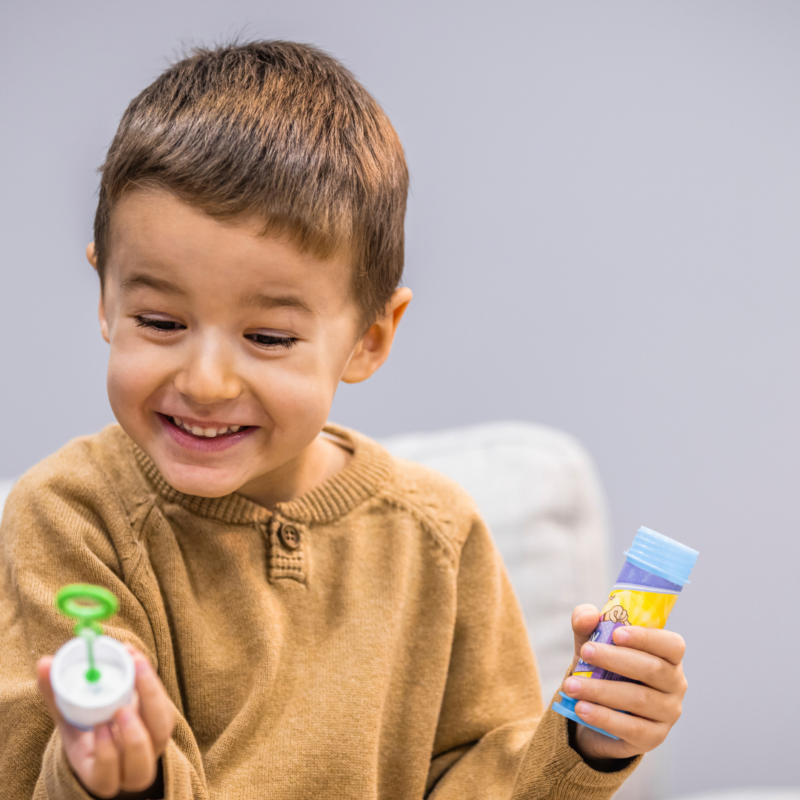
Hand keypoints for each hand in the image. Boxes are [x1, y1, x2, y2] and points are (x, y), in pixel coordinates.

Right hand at [37, 645, 175, 797]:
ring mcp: (154, 747)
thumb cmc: (87, 727)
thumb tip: (43, 664)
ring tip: (134, 673)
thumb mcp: (69, 717)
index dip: (107, 756)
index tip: (99, 726)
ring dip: (150, 702)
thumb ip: (56, 695)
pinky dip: (154, 685)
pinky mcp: (166, 722)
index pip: (106, 777)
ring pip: (160, 733)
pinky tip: (138, 663)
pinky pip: (167, 709)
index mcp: (101, 776)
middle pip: (141, 764)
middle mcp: (132, 769)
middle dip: (133, 737)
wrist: (113, 721)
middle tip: (120, 709)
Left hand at [563, 604, 687, 761]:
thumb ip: (586, 624)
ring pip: (639, 699)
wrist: (595, 712)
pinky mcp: (653, 738)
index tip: (616, 633)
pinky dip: (604, 717)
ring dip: (601, 690)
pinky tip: (581, 709)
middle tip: (585, 652)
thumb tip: (587, 616)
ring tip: (570, 685)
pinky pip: (632, 728)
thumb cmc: (601, 669)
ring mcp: (668, 713)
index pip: (672, 645)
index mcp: (668, 656)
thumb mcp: (591, 643)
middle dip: (615, 659)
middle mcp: (676, 684)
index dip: (646, 637)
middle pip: (652, 669)